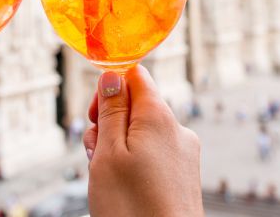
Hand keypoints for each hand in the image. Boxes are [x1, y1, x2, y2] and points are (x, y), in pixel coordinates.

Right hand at [82, 66, 202, 216]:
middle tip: (96, 155)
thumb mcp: (108, 152)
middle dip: (109, 124)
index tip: (95, 117)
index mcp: (159, 116)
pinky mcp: (184, 176)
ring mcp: (184, 154)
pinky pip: (154, 156)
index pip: (135, 76)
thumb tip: (113, 75)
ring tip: (108, 178)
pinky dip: (134, 165)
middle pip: (137, 107)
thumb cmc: (132, 207)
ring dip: (118, 148)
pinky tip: (125, 189)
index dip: (109, 89)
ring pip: (142, 134)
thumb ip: (111, 110)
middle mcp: (178, 130)